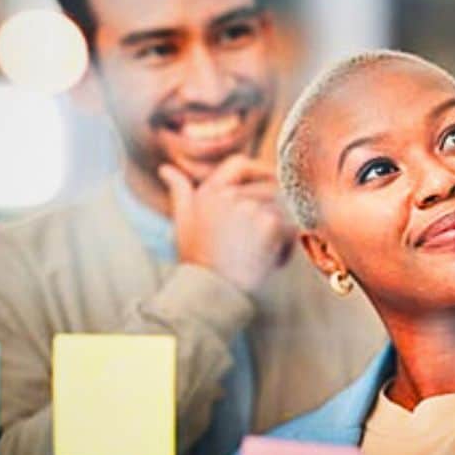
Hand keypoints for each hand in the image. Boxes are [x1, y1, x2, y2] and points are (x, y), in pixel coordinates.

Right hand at [159, 155, 294, 292]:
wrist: (208, 291)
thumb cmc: (196, 260)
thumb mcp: (182, 222)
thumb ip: (179, 191)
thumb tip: (165, 169)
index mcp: (210, 192)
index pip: (239, 163)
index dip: (258, 169)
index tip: (270, 180)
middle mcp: (229, 195)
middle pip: (268, 189)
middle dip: (273, 212)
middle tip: (265, 240)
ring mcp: (250, 208)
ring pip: (280, 210)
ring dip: (279, 232)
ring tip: (264, 255)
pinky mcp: (268, 224)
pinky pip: (289, 228)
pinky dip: (286, 247)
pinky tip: (271, 262)